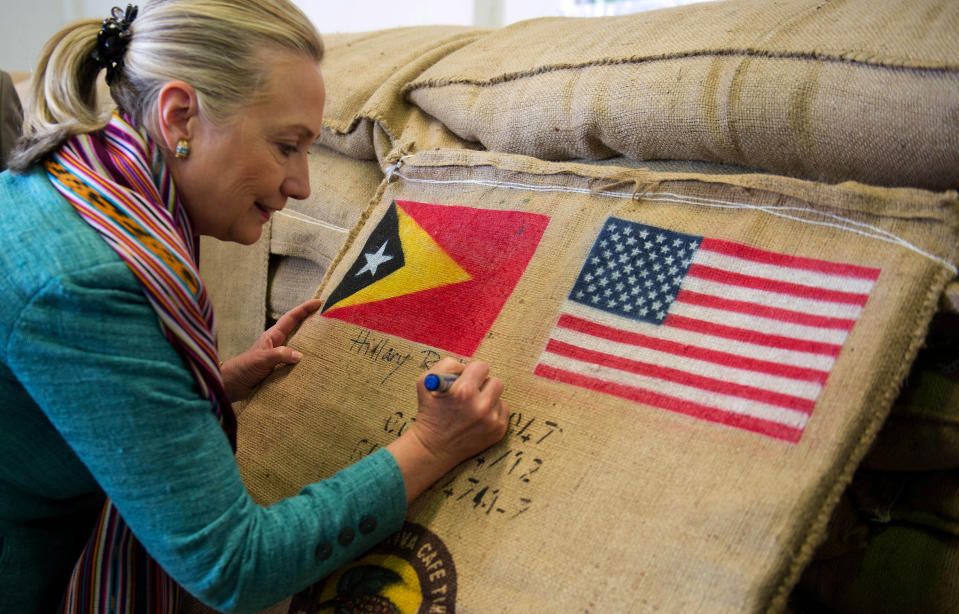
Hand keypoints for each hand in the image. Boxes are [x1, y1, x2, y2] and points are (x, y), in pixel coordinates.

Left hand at [219, 299, 322, 401]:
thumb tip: (300, 355)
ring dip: (312, 345)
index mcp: (274, 336)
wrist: (233, 384)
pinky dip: (306, 363)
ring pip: (299, 347)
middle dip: (312, 323)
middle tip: (329, 319)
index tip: (319, 302)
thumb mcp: (262, 358)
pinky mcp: (281, 369)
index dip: (304, 309)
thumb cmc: (245, 367)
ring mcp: (280, 357)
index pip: (291, 318)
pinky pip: (297, 363)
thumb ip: (279, 355)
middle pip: (298, 330)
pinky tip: (316, 366)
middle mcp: (279, 344)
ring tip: (329, 343)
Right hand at [386, 357, 508, 501]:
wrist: (434, 448)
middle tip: (471, 393)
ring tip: (473, 407)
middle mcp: (481, 406)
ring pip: (499, 395)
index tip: (465, 380)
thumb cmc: (429, 412)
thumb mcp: (426, 382)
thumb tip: (467, 366)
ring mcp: (492, 420)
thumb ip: (446, 365)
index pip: (481, 366)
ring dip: (488, 398)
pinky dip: (493, 411)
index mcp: (464, 391)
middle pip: (495, 380)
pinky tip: (478, 419)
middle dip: (483, 384)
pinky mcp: (499, 431)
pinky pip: (503, 410)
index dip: (472, 372)